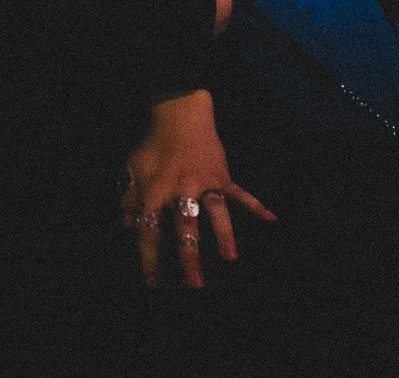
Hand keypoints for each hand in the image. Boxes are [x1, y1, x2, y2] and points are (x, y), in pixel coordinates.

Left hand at [122, 91, 274, 288]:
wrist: (179, 112)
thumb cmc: (151, 144)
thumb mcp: (130, 170)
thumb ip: (126, 201)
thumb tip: (126, 230)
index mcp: (154, 192)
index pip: (150, 233)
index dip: (150, 261)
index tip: (153, 286)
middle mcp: (180, 189)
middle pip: (185, 228)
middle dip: (189, 256)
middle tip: (195, 285)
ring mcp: (205, 182)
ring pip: (215, 212)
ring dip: (223, 235)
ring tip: (230, 258)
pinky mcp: (222, 175)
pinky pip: (240, 193)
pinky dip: (256, 205)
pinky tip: (271, 218)